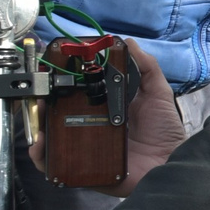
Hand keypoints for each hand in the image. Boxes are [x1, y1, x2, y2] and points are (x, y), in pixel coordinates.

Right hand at [27, 42, 183, 197]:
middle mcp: (92, 127)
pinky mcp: (82, 167)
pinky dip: (42, 156)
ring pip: (52, 137)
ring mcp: (85, 148)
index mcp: (106, 109)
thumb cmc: (165, 131)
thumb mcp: (157, 93)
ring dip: (39, 127)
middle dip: (45, 105)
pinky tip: (41, 144)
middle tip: (42, 95)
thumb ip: (146, 68)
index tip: (53, 72)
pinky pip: (55, 164)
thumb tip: (128, 43)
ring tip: (39, 117)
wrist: (170, 163)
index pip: (77, 95)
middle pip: (58, 115)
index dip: (62, 84)